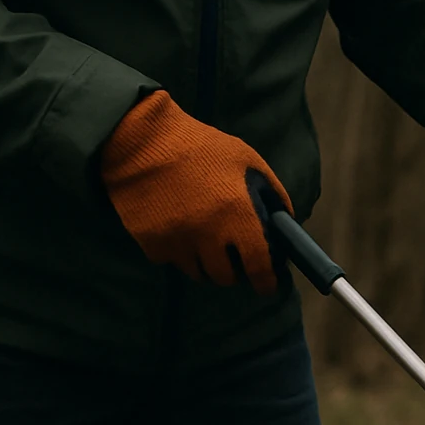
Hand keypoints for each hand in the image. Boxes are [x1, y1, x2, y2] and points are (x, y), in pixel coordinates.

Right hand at [100, 91, 291, 292]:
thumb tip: (283, 221)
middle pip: (225, 276)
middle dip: (232, 270)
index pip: (258, 264)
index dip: (266, 281)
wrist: (141, 139)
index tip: (267, 286)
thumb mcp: (245, 158)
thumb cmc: (200, 145)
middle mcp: (209, 235)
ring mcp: (178, 242)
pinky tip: (176, 232)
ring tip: (203, 245)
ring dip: (204, 264)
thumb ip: (270, 191)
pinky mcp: (150, 243)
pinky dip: (176, 253)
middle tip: (230, 257)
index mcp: (237, 214)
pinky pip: (169, 261)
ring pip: (197, 273)